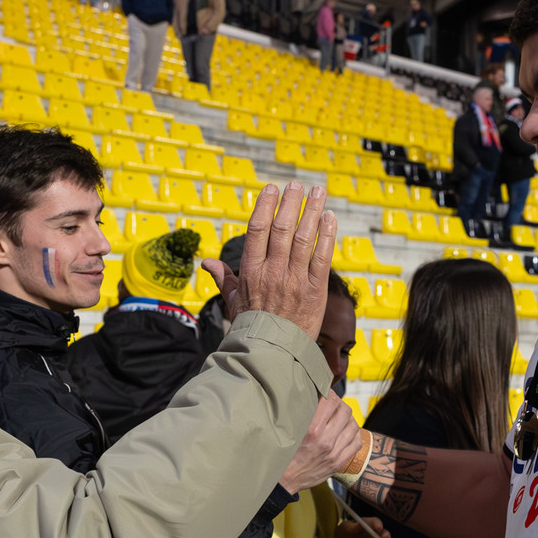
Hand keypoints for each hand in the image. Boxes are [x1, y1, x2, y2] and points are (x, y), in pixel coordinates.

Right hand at [201, 181, 336, 338]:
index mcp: (251, 271)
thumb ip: (223, 278)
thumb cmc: (252, 325)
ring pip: (304, 237)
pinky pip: (322, 257)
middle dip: (290, 203)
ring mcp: (294, 279)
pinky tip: (330, 218)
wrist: (272, 352)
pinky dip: (327, 235)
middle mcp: (272, 271)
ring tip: (317, 191)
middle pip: (282, 228)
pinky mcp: (315, 289)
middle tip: (296, 185)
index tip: (271, 189)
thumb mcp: (232, 301)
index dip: (265, 206)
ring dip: (312, 211)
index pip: (257, 230)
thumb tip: (207, 263)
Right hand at [278, 394, 360, 493]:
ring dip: (348, 418)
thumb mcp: (288, 430)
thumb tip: (312, 396)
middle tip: (333, 404)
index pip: (330, 402)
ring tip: (340, 417)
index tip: (325, 392)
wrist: (284, 480)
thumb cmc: (282, 453)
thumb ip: (301, 414)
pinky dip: (354, 433)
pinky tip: (346, 431)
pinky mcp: (339, 462)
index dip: (329, 392)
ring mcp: (334, 453)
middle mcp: (326, 441)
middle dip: (340, 403)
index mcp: (312, 430)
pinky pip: (356, 442)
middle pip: (345, 411)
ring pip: (353, 425)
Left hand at [336, 516, 392, 537]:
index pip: (375, 522)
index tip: (378, 528)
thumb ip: (353, 526)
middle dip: (386, 535)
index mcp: (367, 524)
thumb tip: (360, 524)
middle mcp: (373, 534)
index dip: (378, 524)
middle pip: (382, 534)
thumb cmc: (342, 532)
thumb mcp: (345, 527)